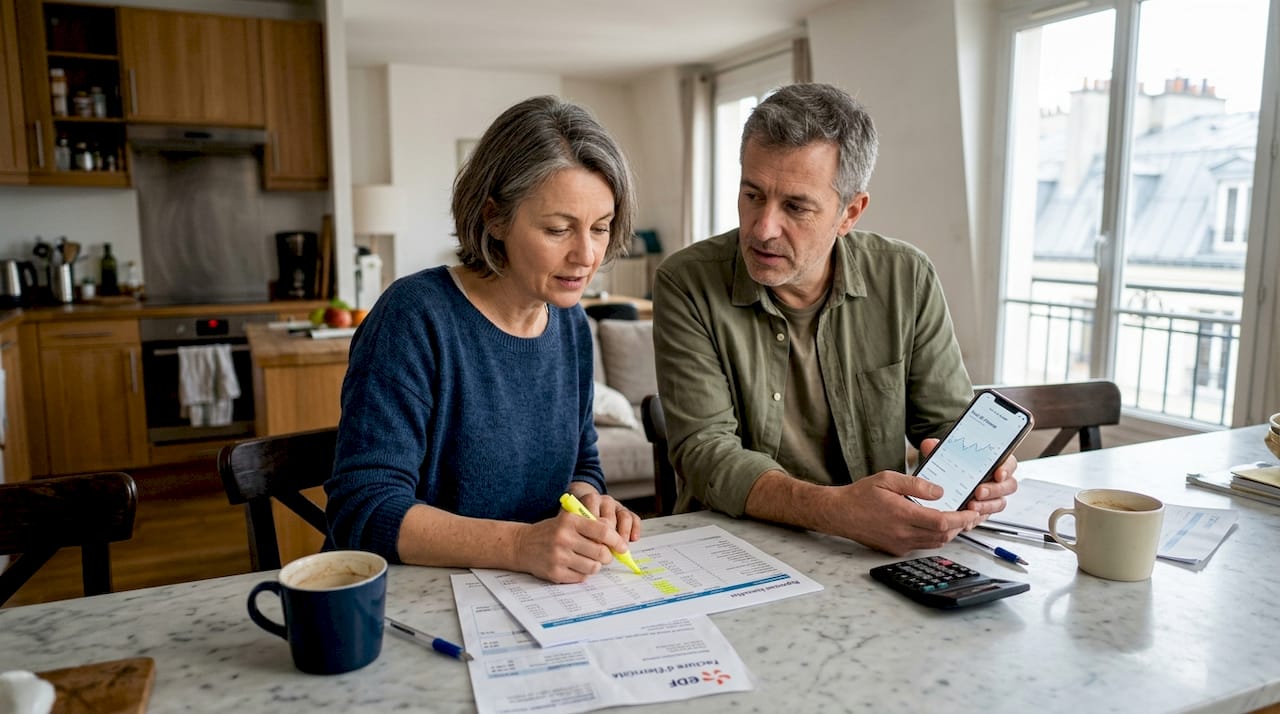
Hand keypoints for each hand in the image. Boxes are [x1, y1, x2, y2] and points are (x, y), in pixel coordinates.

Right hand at [512, 511, 630, 583]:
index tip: (622, 547)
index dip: (617, 540)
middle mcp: (564, 538)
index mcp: (570, 521)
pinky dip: (582, 573)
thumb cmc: (551, 532)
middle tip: (604, 556)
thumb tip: (615, 538)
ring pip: (593, 567)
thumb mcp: (568, 520)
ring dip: (595, 566)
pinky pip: (581, 577)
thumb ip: (590, 526)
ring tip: (587, 560)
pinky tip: (574, 566)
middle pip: (601, 552)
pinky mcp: (555, 572)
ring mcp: (559, 556)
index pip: (602, 531)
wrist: (522, 544)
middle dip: (607, 556)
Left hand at [567, 486, 642, 543]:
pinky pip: (634, 518)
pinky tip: (633, 539)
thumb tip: (590, 548)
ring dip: (623, 535)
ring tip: (621, 549)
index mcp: (588, 501)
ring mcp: (616, 505)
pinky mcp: (626, 510)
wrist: (586, 507)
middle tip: (608, 553)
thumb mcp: (577, 523)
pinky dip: (635, 530)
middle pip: (609, 519)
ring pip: (624, 518)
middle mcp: (604, 501)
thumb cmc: (580, 521)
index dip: (595, 535)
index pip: (594, 517)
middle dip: (609, 538)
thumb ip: (582, 531)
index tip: (595, 548)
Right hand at [824, 470, 982, 555]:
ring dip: (949, 533)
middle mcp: (902, 534)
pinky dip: (935, 537)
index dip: (961, 518)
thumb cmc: (860, 495)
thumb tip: (939, 491)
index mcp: (902, 514)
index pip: (941, 521)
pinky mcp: (896, 549)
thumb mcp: (887, 479)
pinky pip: (922, 546)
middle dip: (960, 526)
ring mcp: (899, 544)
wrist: (839, 514)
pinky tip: (936, 525)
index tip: (972, 511)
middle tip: (970, 514)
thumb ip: (915, 484)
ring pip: (935, 543)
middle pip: (943, 535)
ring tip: (958, 520)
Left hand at [915, 438, 1019, 525]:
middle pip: (1007, 486)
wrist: (948, 477)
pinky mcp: (984, 510)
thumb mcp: (947, 453)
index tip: (998, 473)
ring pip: (999, 503)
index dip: (1006, 469)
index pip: (1009, 463)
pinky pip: (986, 516)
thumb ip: (940, 447)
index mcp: (995, 461)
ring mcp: (993, 496)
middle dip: (994, 490)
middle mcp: (998, 480)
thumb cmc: (955, 463)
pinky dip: (977, 518)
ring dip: (986, 506)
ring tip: (971, 506)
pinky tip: (967, 518)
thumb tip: (929, 444)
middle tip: (979, 491)